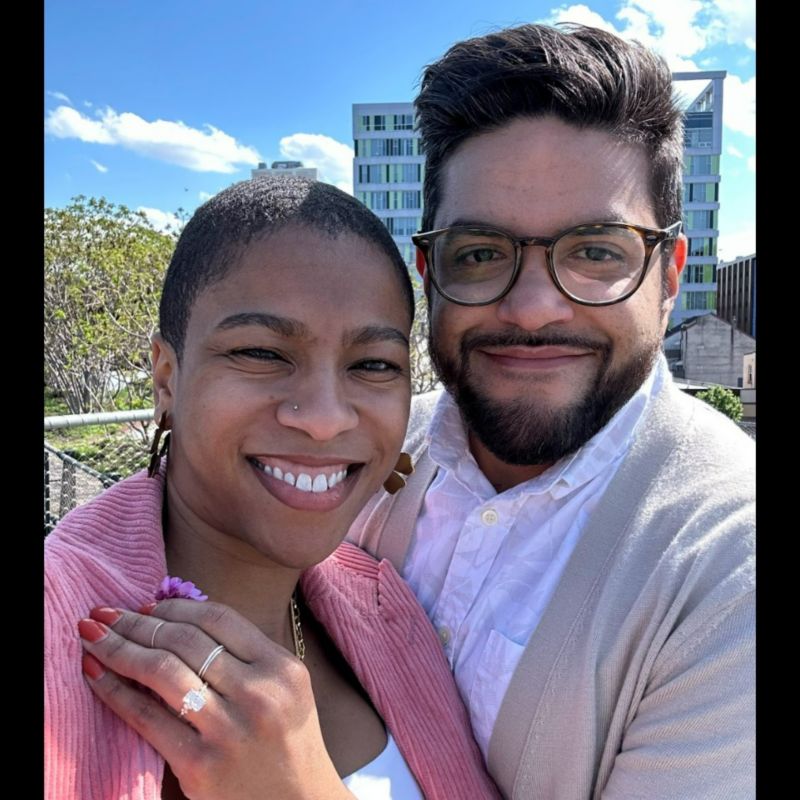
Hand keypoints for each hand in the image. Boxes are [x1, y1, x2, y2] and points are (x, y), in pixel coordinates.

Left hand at [78, 601, 354, 799]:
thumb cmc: (284, 740)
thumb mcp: (282, 688)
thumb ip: (243, 653)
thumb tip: (173, 617)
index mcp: (281, 669)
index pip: (220, 618)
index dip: (176, 607)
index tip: (147, 605)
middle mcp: (259, 695)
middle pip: (186, 641)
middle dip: (137, 622)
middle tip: (107, 613)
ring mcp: (229, 732)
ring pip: (162, 672)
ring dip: (119, 648)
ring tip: (93, 635)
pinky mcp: (200, 767)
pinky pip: (147, 718)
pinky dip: (115, 692)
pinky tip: (95, 675)